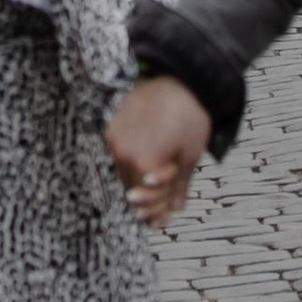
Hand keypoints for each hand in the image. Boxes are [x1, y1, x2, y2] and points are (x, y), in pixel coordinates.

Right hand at [107, 76, 210, 226]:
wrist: (182, 79)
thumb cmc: (191, 117)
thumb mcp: (190, 155)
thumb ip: (178, 185)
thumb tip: (176, 209)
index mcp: (144, 162)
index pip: (145, 198)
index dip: (156, 211)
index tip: (162, 221)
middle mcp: (122, 151)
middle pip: (130, 187)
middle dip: (146, 201)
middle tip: (156, 217)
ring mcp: (113, 137)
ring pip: (122, 171)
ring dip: (136, 182)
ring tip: (150, 189)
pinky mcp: (111, 124)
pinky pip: (118, 152)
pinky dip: (130, 161)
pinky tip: (142, 164)